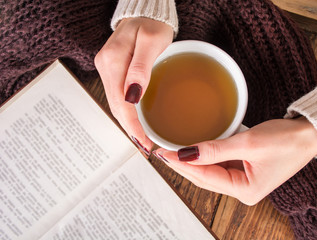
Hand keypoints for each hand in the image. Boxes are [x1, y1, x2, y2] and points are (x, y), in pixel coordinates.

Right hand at [95, 17, 172, 153]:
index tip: (145, 142)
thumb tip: (131, 97)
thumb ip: (140, 68)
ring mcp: (107, 69)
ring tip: (141, 139)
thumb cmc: (152, 24)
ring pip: (115, 104)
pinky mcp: (112, 70)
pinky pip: (117, 96)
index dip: (133, 126)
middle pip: (116, 107)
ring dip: (127, 123)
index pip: (121, 103)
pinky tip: (134, 121)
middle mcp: (105, 66)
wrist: (146, 12)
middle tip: (144, 147)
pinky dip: (126, 112)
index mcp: (113, 61)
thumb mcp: (151, 42)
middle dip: (129, 130)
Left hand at [154, 117, 316, 204]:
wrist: (309, 134)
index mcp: (246, 190)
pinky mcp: (244, 170)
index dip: (182, 164)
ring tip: (171, 152)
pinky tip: (192, 152)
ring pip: (209, 173)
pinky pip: (219, 167)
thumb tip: (187, 154)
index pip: (205, 177)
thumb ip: (215, 150)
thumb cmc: (286, 140)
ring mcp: (243, 181)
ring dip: (191, 162)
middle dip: (182, 165)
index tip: (164, 152)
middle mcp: (243, 190)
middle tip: (161, 152)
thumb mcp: (248, 143)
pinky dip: (205, 159)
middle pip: (204, 178)